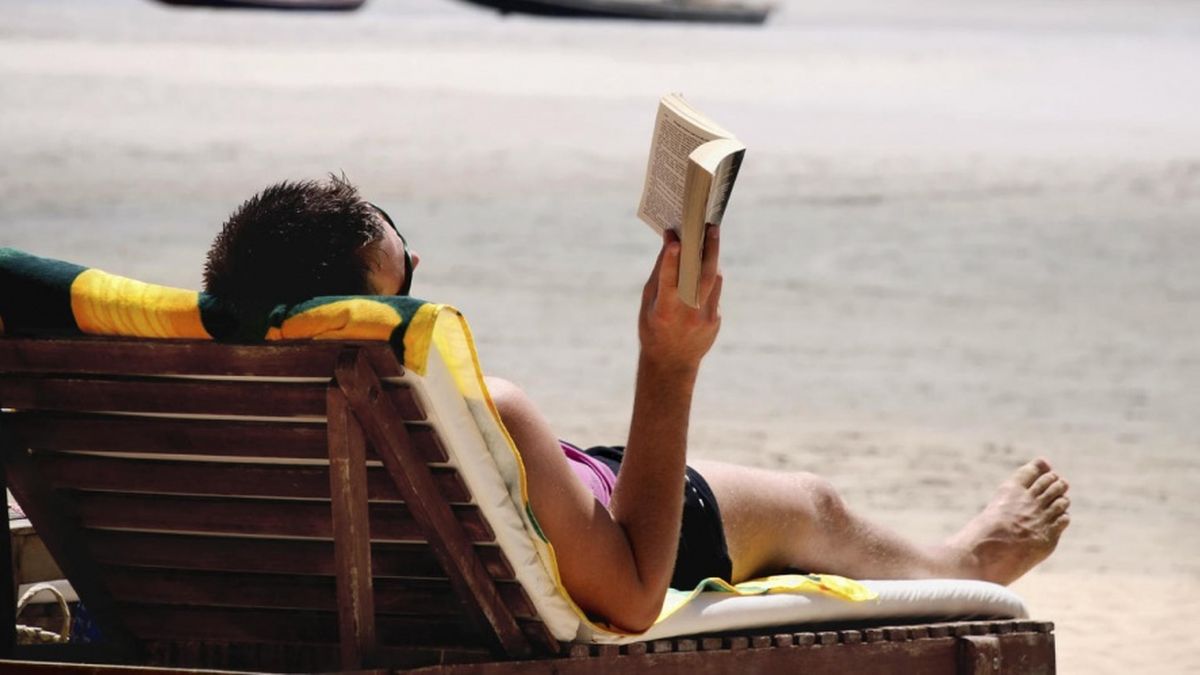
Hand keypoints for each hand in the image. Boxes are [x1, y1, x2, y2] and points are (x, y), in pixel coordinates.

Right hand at [638, 226, 722, 371]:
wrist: (672, 363)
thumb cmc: (654, 328)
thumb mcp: (648, 303)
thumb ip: (660, 275)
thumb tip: (669, 244)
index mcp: (664, 311)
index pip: (669, 281)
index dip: (671, 260)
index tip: (674, 239)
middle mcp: (687, 315)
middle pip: (702, 276)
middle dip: (708, 249)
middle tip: (710, 226)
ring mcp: (705, 319)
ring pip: (712, 280)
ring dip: (711, 258)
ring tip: (711, 237)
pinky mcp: (715, 320)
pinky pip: (715, 291)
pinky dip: (710, 277)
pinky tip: (707, 265)